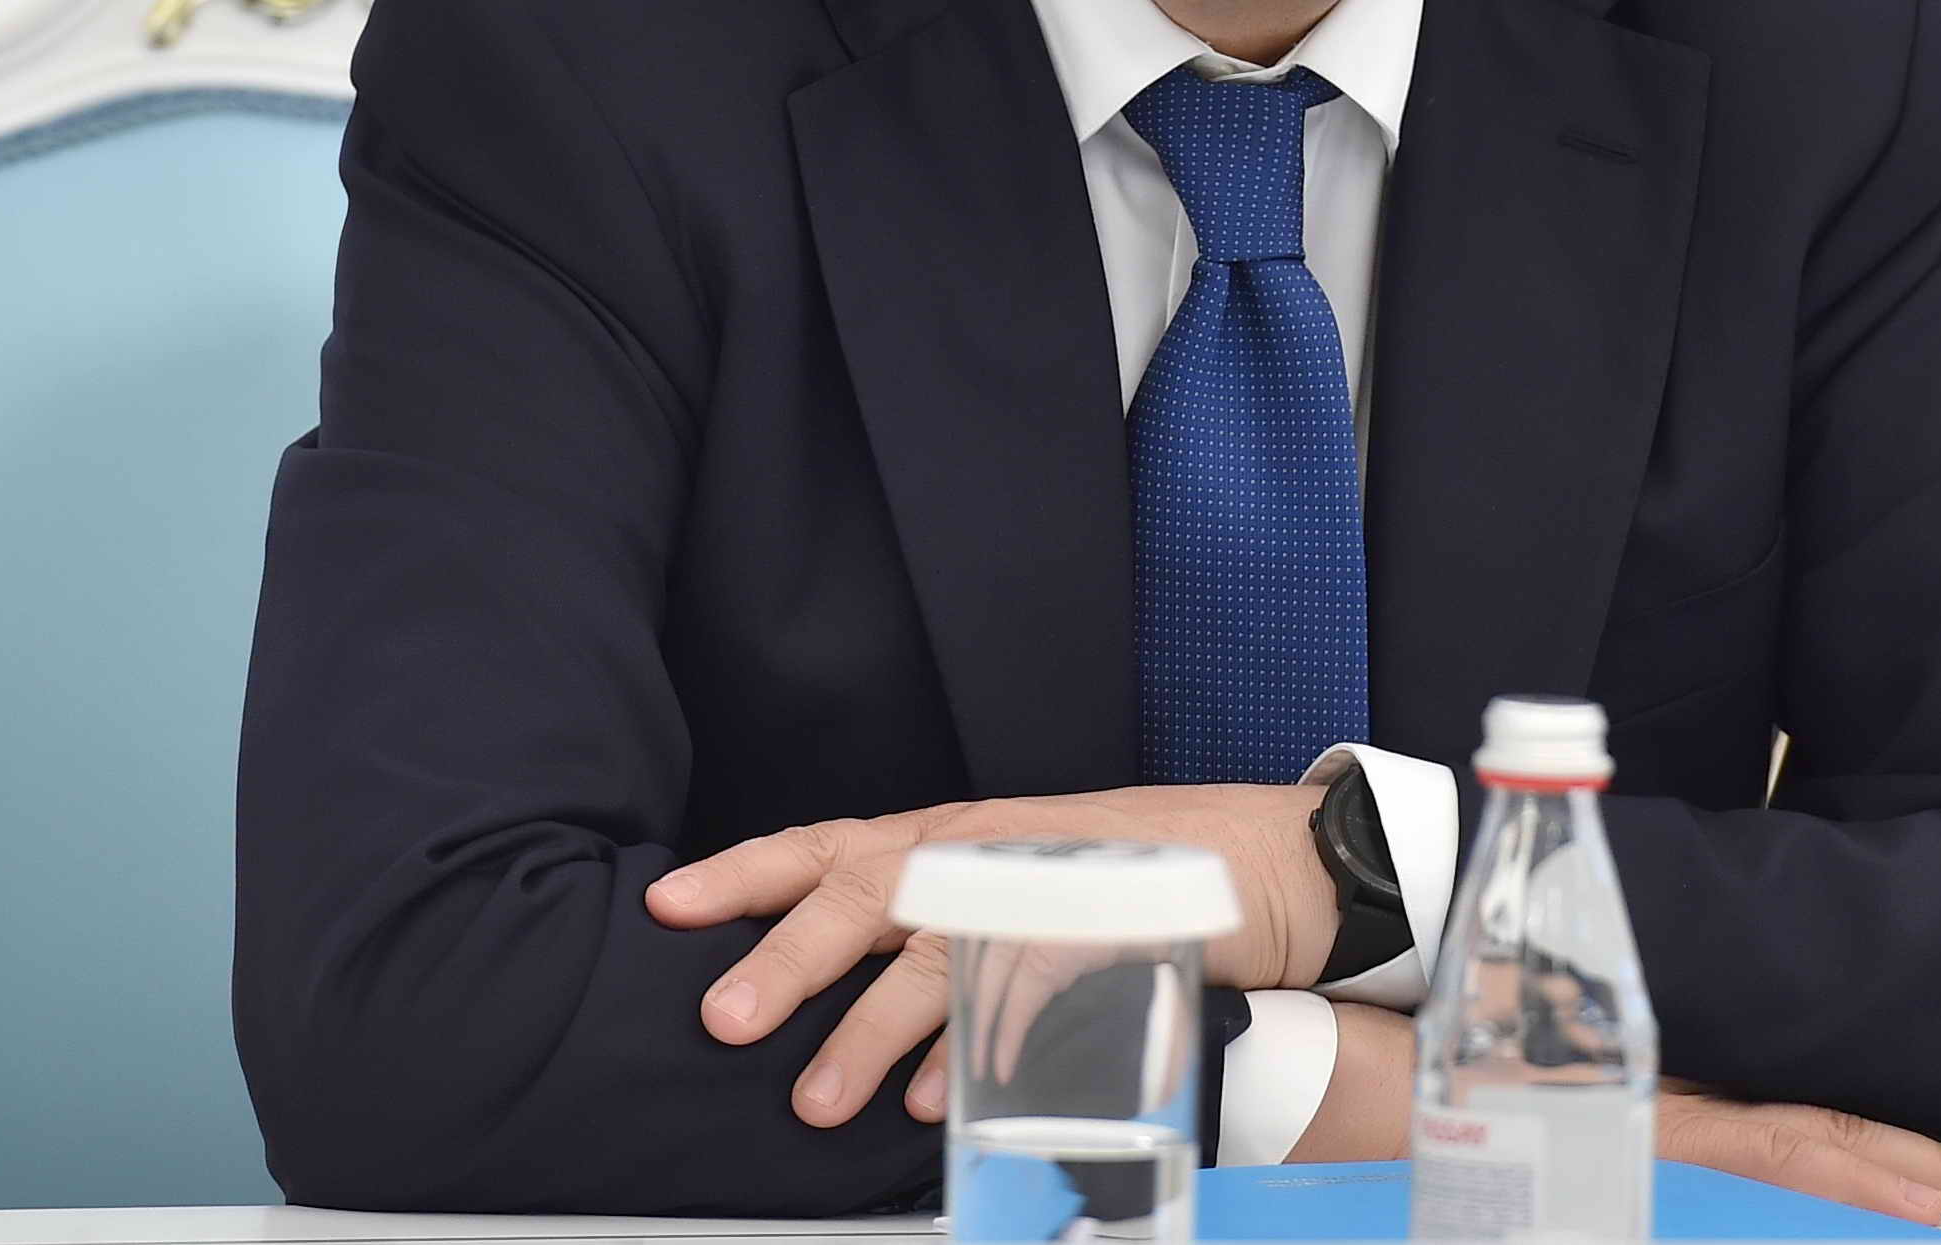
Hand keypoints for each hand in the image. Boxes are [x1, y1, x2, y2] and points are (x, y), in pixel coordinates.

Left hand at [643, 784, 1337, 1127]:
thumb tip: (853, 993)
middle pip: (866, 892)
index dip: (744, 872)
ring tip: (821, 1098)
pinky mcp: (1108, 931)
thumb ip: (942, 925)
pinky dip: (978, 1053)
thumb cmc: (1139, 874)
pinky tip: (942, 1103)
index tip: (666, 904)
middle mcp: (987, 851)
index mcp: (954, 836)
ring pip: (938, 952)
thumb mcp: (1022, 882)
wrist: (1274, 858)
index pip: (828, 845)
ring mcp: (1047, 887)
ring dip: (872, 1031)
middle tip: (722, 1017)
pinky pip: (1028, 994)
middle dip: (787, 956)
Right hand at [1319, 1013, 1940, 1221]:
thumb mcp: (1506, 1076)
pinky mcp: (1612, 1120)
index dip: (1886, 1148)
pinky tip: (1901, 1202)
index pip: (1795, 1126)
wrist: (1337, 991)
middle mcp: (1664, 1097)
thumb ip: (1575, 1084)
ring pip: (1801, 1146)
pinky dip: (1831, 1172)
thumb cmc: (1404, 1037)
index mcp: (1654, 1087)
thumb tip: (1608, 1084)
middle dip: (1928, 1167)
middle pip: (1820, 1136)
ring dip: (1899, 1174)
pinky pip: (1745, 1154)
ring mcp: (1643, 1112)